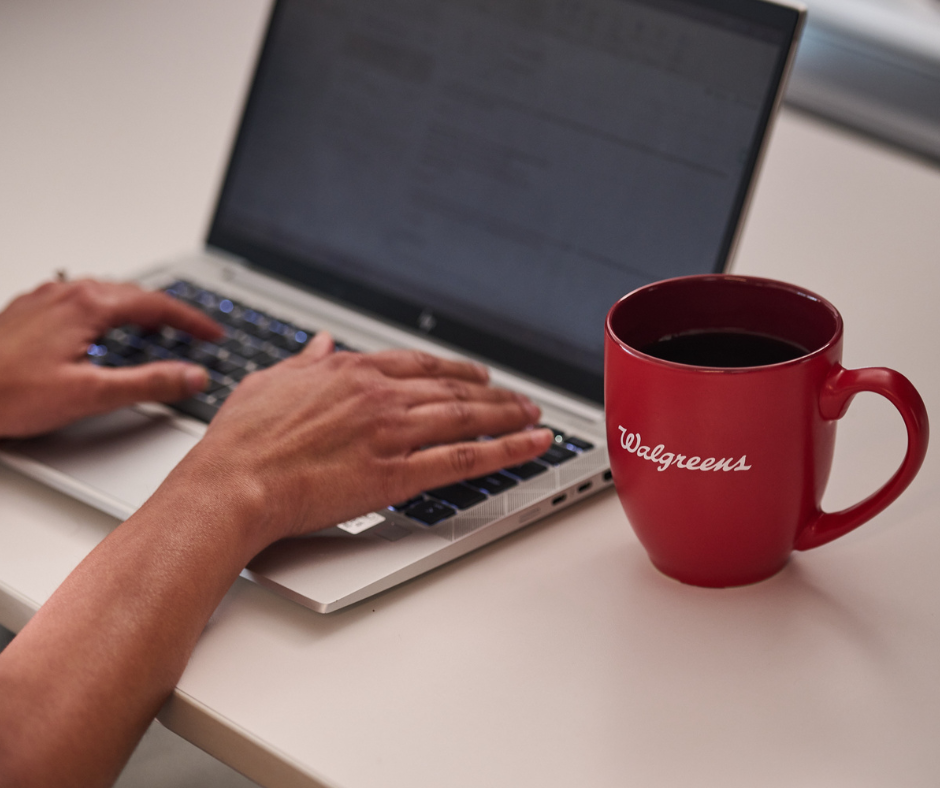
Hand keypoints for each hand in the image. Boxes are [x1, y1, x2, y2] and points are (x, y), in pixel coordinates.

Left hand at [0, 278, 221, 437]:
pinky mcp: (29, 311)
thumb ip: (149, 384)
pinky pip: (82, 301)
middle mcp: (67, 293)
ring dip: (139, 311)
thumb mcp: (90, 395)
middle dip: (170, 314)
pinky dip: (108, 313)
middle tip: (195, 333)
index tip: (214, 333)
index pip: (158, 305)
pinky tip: (105, 331)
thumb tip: (192, 376)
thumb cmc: (5, 392)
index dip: (193, 321)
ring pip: (107, 295)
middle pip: (135, 295)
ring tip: (158, 331)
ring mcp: (46, 299)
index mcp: (88, 306)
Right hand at [173, 332, 553, 555]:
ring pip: (467, 418)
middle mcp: (380, 396)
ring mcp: (392, 433)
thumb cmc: (243, 440)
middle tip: (521, 400)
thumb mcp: (271, 381)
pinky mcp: (397, 474)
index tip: (477, 376)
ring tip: (534, 419)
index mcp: (352, 371)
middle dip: (495, 395)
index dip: (457, 371)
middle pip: (454, 390)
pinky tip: (530, 446)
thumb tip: (322, 343)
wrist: (233, 484)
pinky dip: (505, 451)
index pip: (421, 365)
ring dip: (508, 417)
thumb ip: (306, 361)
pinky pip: (464, 459)